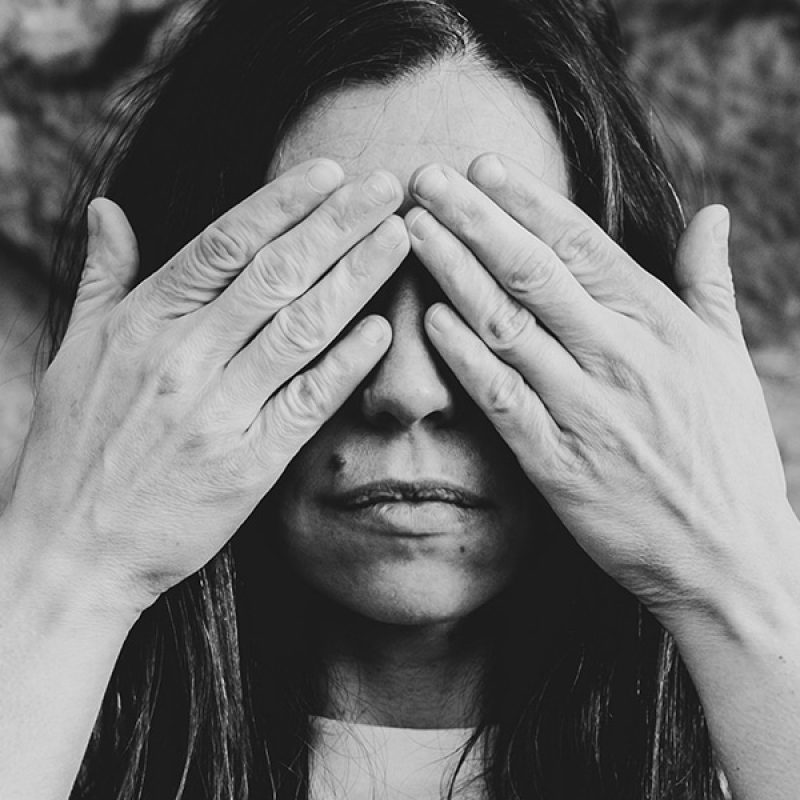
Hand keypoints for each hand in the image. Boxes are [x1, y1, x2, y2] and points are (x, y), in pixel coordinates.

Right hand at [2, 158, 408, 621]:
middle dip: (338, 224)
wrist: (70, 551)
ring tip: (399, 237)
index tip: (329, 173)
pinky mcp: (248, 465)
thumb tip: (109, 208)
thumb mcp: (74, 352)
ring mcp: (218, 412)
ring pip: (300, 328)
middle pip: (275, 274)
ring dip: (356, 278)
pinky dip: (348, 363)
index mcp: (142, 323)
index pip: (224, 244)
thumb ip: (102, 277)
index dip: (282, 204)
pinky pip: (308, 403)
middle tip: (388, 185)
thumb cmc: (71, 449)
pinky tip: (384, 329)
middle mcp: (183, 358)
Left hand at [404, 153, 797, 632]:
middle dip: (475, 218)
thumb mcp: (728, 358)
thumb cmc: (728, 451)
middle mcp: (618, 357)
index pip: (582, 244)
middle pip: (532, 272)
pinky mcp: (557, 463)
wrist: (727, 557)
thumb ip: (710, 282)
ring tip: (414, 229)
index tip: (482, 165)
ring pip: (506, 325)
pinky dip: (465, 357)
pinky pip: (502, 399)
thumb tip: (713, 214)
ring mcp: (585, 410)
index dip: (527, 201)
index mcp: (658, 324)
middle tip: (427, 175)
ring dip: (454, 272)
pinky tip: (430, 320)